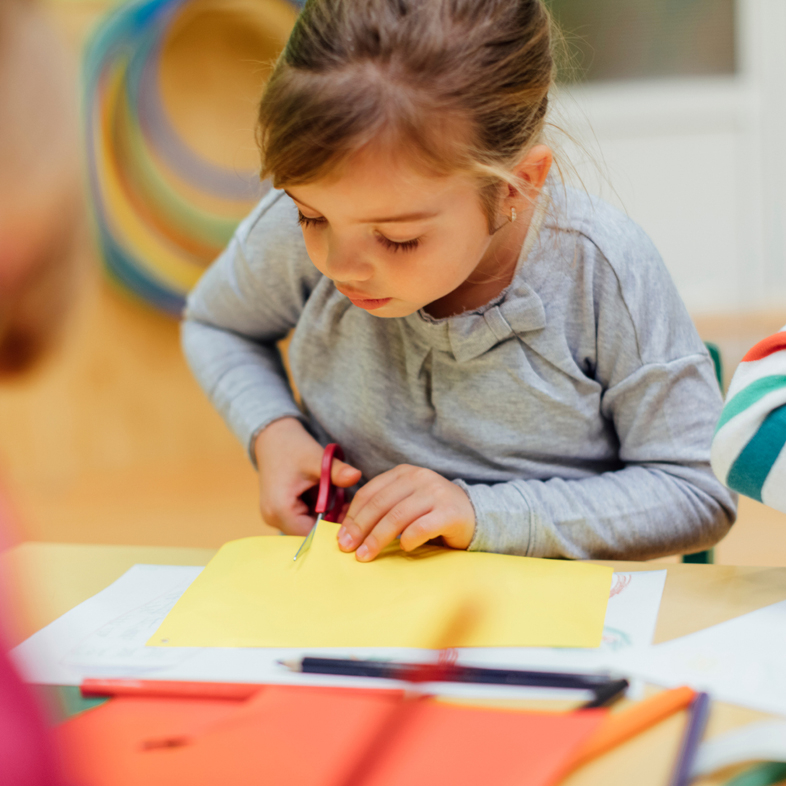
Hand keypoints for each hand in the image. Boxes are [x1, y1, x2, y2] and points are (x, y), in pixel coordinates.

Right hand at [254, 418, 361, 534]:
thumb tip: (357, 476)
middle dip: (331, 522)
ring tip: (340, 499)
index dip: (333, 529)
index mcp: (280, 510)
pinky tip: (329, 497)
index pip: (311, 534)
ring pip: (308, 527)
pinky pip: (303, 519)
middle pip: (310, 533)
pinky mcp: (280, 512)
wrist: (272, 438)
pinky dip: (318, 511)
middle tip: (348, 506)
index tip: (352, 517)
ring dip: (326, 516)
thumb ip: (337, 472)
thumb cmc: (292, 447)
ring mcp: (275, 516)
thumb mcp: (316, 459)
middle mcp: (274, 518)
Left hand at [337, 464, 475, 561]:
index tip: (342, 536)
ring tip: (365, 555)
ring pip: (397, 516)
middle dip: (360, 528)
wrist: (475, 515)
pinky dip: (408, 539)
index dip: (353, 515)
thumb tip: (348, 530)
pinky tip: (402, 548)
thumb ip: (383, 508)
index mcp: (404, 473)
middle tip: (348, 548)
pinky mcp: (450, 512)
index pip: (370, 492)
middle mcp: (419, 478)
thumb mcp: (406, 502)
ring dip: (377, 538)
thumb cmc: (432, 513)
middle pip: (380, 504)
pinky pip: (421, 527)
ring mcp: (436, 493)